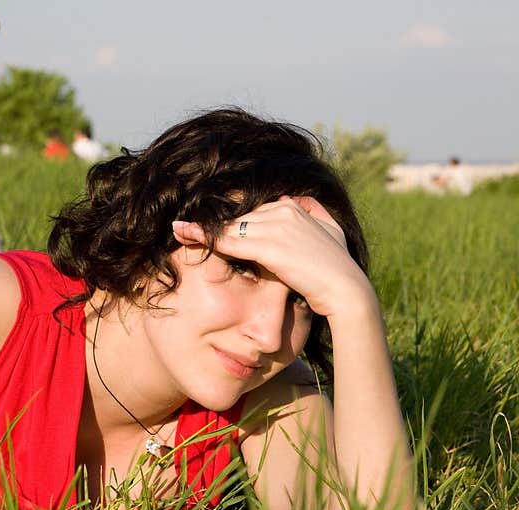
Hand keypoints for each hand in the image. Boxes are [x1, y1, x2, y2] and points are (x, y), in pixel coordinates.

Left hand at [172, 196, 373, 317]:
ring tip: (177, 230)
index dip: (230, 224)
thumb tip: (299, 203)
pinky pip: (228, 240)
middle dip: (213, 226)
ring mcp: (277, 226)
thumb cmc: (337, 270)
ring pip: (230, 227)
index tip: (206, 227)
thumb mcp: (329, 234)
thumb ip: (313, 217)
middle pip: (238, 218)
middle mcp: (284, 211)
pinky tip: (183, 234)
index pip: (252, 212)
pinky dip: (203, 237)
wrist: (347, 291)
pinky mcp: (269, 246)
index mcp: (294, 207)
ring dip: (202, 230)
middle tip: (182, 228)